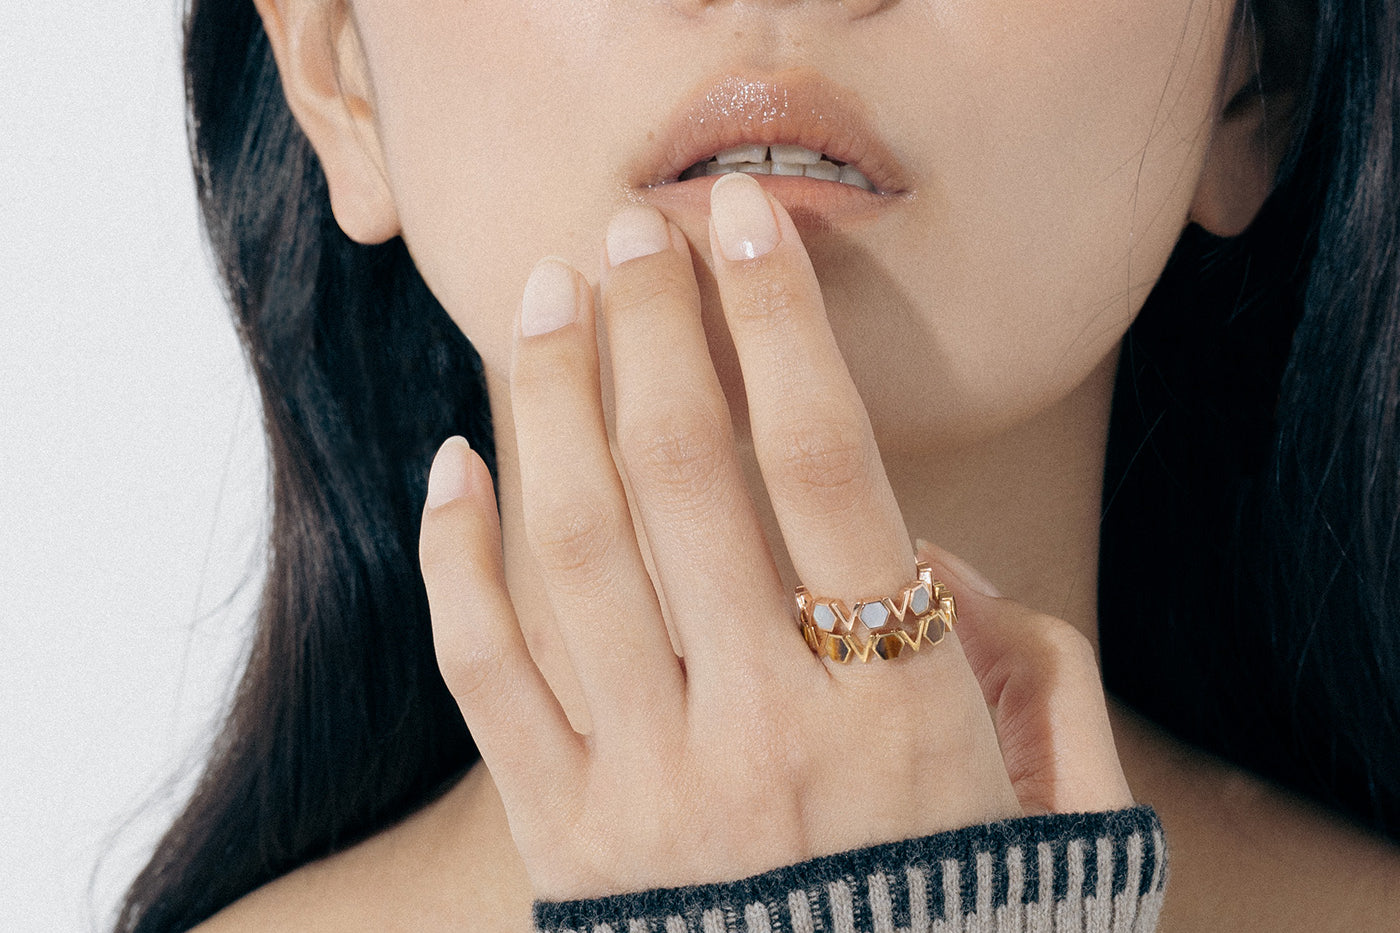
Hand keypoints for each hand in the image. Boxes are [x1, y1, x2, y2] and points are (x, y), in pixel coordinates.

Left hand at [418, 172, 1131, 900]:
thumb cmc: (966, 926)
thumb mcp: (1053, 800)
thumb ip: (1027, 663)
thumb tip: (927, 561)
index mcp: (898, 711)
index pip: (823, 462)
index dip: (777, 318)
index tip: (747, 222)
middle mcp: (765, 733)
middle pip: (683, 472)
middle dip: (653, 324)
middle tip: (634, 234)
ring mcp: (648, 787)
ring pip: (575, 546)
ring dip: (552, 399)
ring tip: (551, 303)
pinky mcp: (563, 839)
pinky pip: (484, 669)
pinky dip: (456, 554)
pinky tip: (458, 460)